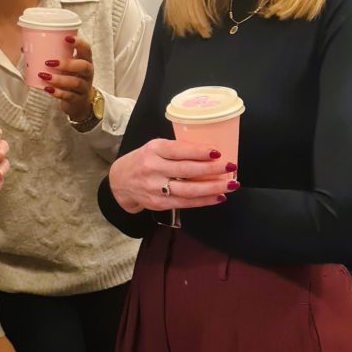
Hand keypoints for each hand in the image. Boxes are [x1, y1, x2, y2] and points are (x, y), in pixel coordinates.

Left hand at [40, 37, 94, 121]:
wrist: (80, 103)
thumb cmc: (70, 78)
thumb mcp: (66, 67)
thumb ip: (53, 57)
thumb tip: (25, 48)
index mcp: (85, 60)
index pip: (86, 49)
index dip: (79, 43)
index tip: (66, 38)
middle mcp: (87, 73)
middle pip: (83, 66)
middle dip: (67, 63)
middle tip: (49, 62)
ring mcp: (84, 87)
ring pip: (75, 82)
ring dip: (59, 79)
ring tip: (44, 76)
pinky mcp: (78, 99)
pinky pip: (69, 96)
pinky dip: (58, 93)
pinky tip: (48, 89)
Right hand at [109, 138, 237, 211]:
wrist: (120, 181)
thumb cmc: (143, 160)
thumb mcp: (155, 147)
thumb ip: (177, 149)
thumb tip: (210, 152)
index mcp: (153, 150)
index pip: (179, 150)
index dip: (199, 152)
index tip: (218, 152)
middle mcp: (153, 169)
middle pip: (186, 170)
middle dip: (212, 170)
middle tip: (230, 166)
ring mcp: (155, 188)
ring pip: (188, 190)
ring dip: (212, 188)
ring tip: (231, 184)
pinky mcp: (158, 204)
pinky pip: (185, 203)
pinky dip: (204, 201)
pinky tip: (218, 197)